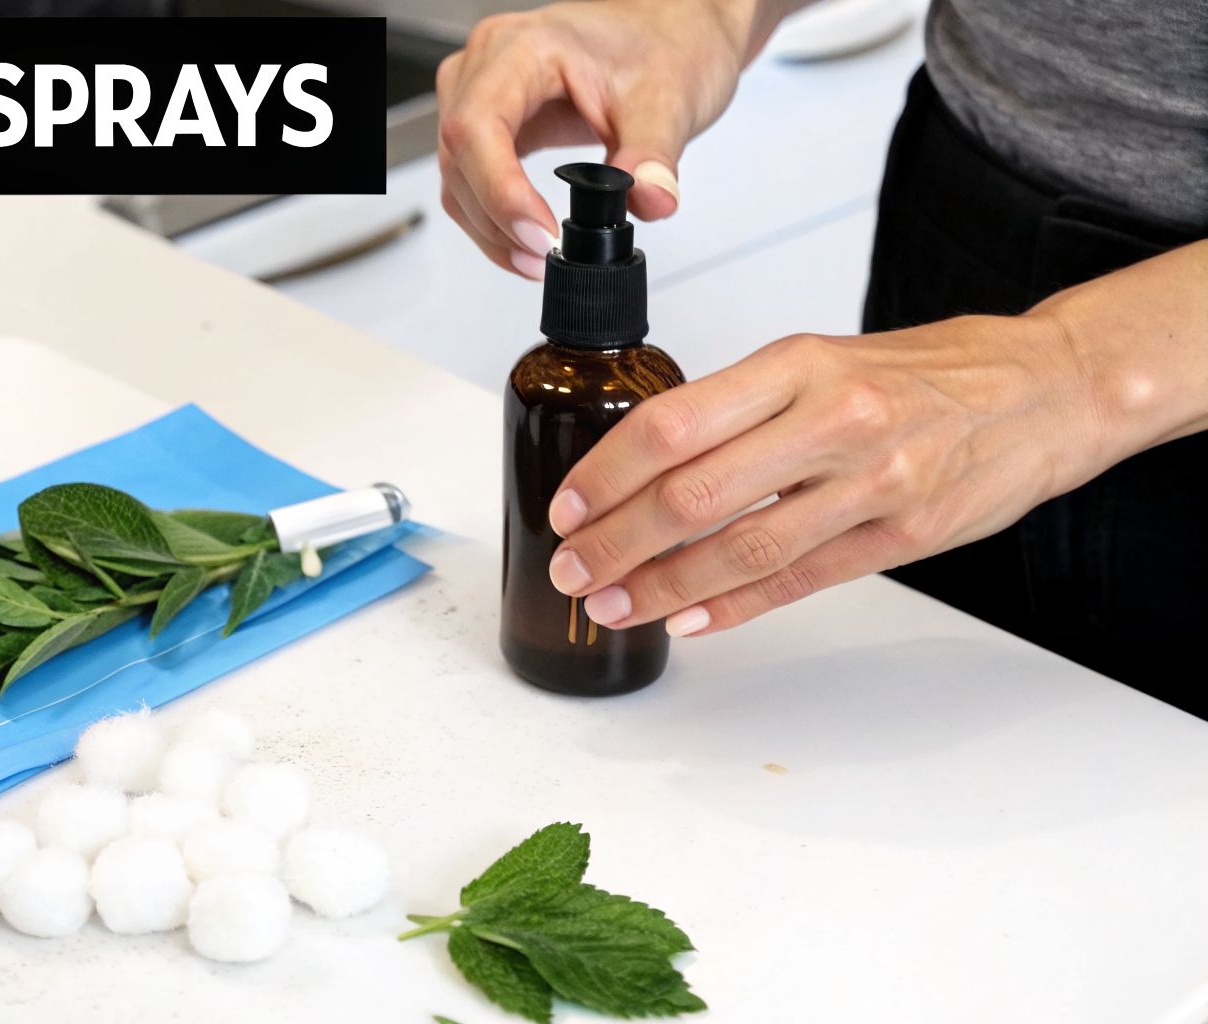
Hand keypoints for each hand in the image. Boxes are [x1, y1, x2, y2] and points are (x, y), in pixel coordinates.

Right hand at [435, 0, 763, 278]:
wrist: (667, 34)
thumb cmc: (661, 45)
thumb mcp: (667, 99)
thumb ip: (654, 153)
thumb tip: (650, 199)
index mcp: (524, 47)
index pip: (479, 124)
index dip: (499, 189)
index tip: (539, 234)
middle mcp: (489, 64)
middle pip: (459, 155)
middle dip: (496, 218)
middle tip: (543, 256)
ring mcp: (481, 92)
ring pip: (456, 175)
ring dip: (489, 228)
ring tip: (537, 258)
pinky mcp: (489, 122)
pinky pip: (469, 178)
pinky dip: (492, 219)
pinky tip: (524, 242)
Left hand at [542, 314, 1110, 635]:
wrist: (1044, 389)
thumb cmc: (923, 374)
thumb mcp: (822, 361)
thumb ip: (740, 408)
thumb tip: (643, 465)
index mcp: (797, 365)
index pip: (672, 424)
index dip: (606, 475)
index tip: (567, 508)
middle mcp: (832, 420)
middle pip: (694, 493)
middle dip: (617, 542)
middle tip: (574, 571)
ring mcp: (873, 482)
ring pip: (743, 548)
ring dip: (665, 587)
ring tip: (616, 605)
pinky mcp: (906, 534)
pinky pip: (801, 580)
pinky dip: (735, 606)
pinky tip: (690, 621)